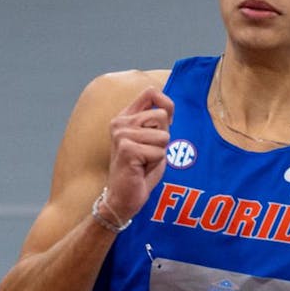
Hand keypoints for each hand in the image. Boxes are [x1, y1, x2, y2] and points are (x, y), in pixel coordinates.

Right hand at [104, 87, 174, 219]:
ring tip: (144, 162)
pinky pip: (159, 152)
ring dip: (160, 152)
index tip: (166, 124)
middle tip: (149, 153)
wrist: (123, 198)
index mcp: (125, 116)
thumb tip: (169, 108)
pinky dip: (156, 163)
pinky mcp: (127, 149)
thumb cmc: (140, 170)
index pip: (151, 92)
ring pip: (163, 135)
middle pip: (161, 115)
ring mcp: (121, 135)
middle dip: (163, 137)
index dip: (166, 106)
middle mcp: (120, 122)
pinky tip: (141, 169)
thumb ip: (158, 122)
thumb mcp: (153, 140)